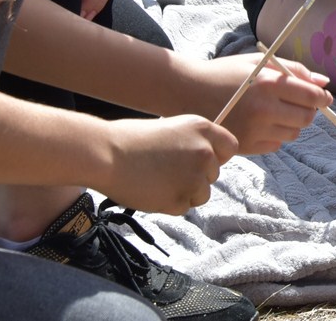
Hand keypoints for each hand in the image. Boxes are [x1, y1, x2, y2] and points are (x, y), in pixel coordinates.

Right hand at [97, 115, 236, 214]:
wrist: (105, 155)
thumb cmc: (129, 139)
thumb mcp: (171, 129)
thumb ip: (192, 142)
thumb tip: (205, 157)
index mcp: (203, 129)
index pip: (230, 147)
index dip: (216, 157)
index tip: (203, 162)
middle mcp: (204, 152)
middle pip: (213, 174)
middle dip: (196, 177)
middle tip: (168, 173)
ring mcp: (194, 177)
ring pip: (201, 194)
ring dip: (185, 193)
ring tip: (158, 182)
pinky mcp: (180, 200)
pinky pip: (182, 208)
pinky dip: (169, 205)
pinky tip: (151, 191)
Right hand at [195, 53, 332, 153]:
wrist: (187, 92)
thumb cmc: (226, 73)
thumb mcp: (259, 62)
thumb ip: (293, 70)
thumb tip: (323, 82)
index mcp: (268, 83)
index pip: (311, 96)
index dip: (322, 97)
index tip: (323, 97)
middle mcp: (263, 109)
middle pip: (306, 118)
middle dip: (310, 111)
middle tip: (301, 104)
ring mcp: (254, 130)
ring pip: (293, 133)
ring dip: (293, 123)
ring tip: (278, 111)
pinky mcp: (245, 145)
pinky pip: (276, 144)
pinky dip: (277, 135)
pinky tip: (263, 123)